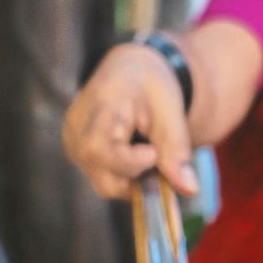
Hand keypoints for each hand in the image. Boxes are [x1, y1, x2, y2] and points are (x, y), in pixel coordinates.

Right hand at [63, 44, 197, 198]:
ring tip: (148, 154)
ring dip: (134, 180)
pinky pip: (103, 181)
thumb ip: (177, 152)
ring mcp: (73, 143)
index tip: (153, 152)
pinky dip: (126, 177)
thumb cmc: (152, 87)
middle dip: (138, 176)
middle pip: (103, 177)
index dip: (130, 162)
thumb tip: (190, 190)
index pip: (99, 150)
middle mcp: (77, 127)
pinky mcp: (77, 154)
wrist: (131, 72)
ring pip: (104, 186)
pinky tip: (136, 157)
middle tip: (157, 155)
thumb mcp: (171, 113)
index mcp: (99, 105)